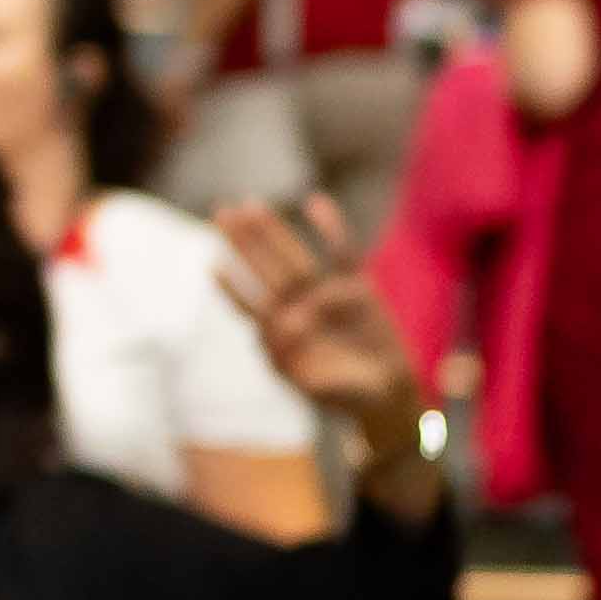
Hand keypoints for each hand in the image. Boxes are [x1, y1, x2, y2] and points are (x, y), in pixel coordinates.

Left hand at [216, 195, 422, 426]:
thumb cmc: (349, 396)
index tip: (212, 265)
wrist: (388, 396)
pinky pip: (342, 252)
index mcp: (284, 336)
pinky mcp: (359, 288)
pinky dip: (331, 229)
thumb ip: (301, 358)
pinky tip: (315, 202)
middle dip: (245, 244)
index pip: (252, 306)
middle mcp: (301, 310)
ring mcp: (328, 296)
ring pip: (296, 257)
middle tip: (221, 212)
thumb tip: (287, 319)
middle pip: (267, 271)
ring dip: (273, 232)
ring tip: (251, 205)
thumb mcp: (320, 387)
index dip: (233, 288)